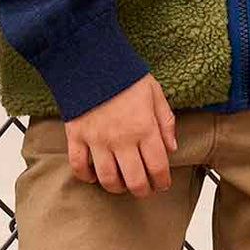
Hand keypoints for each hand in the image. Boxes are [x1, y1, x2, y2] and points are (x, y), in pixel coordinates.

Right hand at [64, 74, 179, 195]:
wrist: (89, 59)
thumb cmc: (124, 75)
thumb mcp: (154, 92)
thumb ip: (165, 121)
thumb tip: (172, 148)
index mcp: (144, 128)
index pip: (157, 167)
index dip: (162, 182)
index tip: (162, 184)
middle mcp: (121, 139)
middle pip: (134, 180)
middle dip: (142, 190)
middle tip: (144, 189)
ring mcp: (97, 140)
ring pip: (108, 178)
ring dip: (117, 188)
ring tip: (121, 185)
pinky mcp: (77, 136)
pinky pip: (79, 166)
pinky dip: (86, 176)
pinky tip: (94, 176)